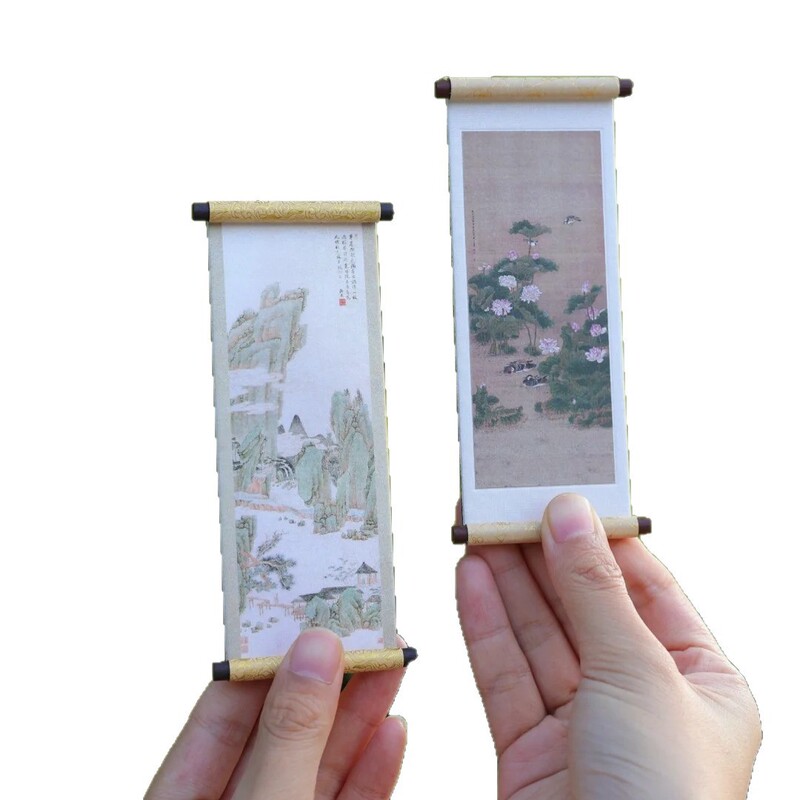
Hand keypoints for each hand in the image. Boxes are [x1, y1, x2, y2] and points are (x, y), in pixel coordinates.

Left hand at [146, 629, 405, 799]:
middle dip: (328, 677)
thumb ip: (289, 735)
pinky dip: (372, 770)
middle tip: (368, 627)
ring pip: (320, 762)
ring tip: (393, 663)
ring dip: (361, 715)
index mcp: (183, 795)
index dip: (267, 656)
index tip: (309, 610)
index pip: (223, 710)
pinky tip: (393, 731)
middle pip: (281, 728)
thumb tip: (316, 647)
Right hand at [456, 493, 760, 798]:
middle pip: (583, 607)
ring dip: (507, 581)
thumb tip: (570, 514)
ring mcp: (583, 727)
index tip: (563, 491)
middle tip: (505, 503)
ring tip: (477, 527)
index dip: (601, 537)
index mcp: (700, 681)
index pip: (646, 587)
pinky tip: (470, 578)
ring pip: (538, 637)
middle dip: (543, 554)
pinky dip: (486, 625)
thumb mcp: (639, 674)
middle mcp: (642, 701)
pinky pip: (506, 675)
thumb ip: (594, 590)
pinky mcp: (530, 751)